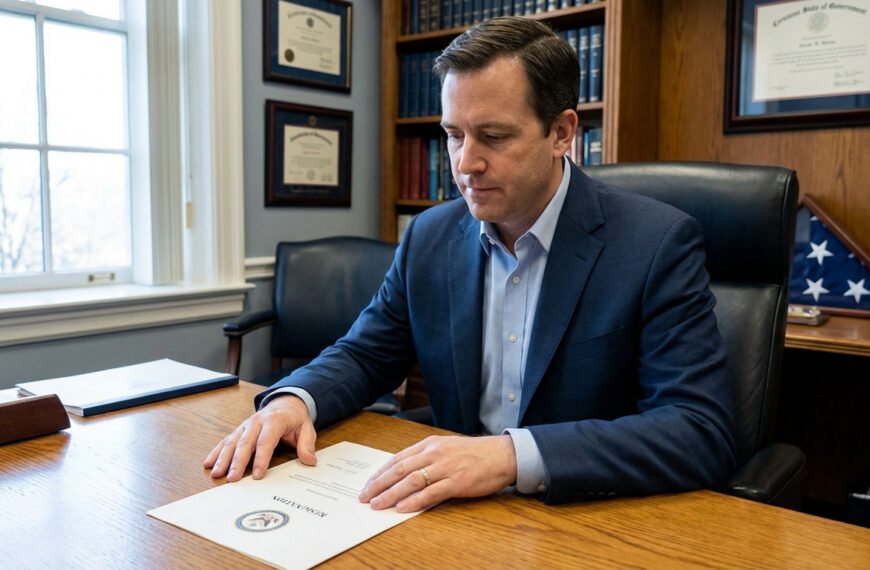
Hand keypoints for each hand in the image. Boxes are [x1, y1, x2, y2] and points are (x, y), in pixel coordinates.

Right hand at [203, 395, 316, 481]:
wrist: (286, 401)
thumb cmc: (295, 418)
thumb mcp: (307, 428)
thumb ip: (307, 445)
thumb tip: (309, 461)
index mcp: (275, 421)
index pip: (266, 441)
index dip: (261, 459)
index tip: (256, 475)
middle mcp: (257, 421)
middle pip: (245, 443)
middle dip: (237, 462)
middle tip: (232, 479)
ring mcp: (246, 425)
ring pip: (232, 442)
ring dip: (223, 458)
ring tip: (216, 474)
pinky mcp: (239, 430)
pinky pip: (226, 440)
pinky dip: (216, 452)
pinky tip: (208, 463)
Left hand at [358, 435, 516, 512]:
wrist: (502, 455)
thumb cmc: (475, 453)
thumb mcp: (446, 448)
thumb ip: (426, 457)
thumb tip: (405, 473)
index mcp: (430, 444)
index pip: (398, 458)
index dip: (381, 472)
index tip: (368, 484)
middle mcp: (434, 453)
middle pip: (399, 470)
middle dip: (379, 484)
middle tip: (364, 496)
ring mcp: (445, 467)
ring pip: (411, 481)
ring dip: (391, 494)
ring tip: (377, 504)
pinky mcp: (456, 482)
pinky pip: (430, 492)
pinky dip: (414, 501)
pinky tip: (402, 508)